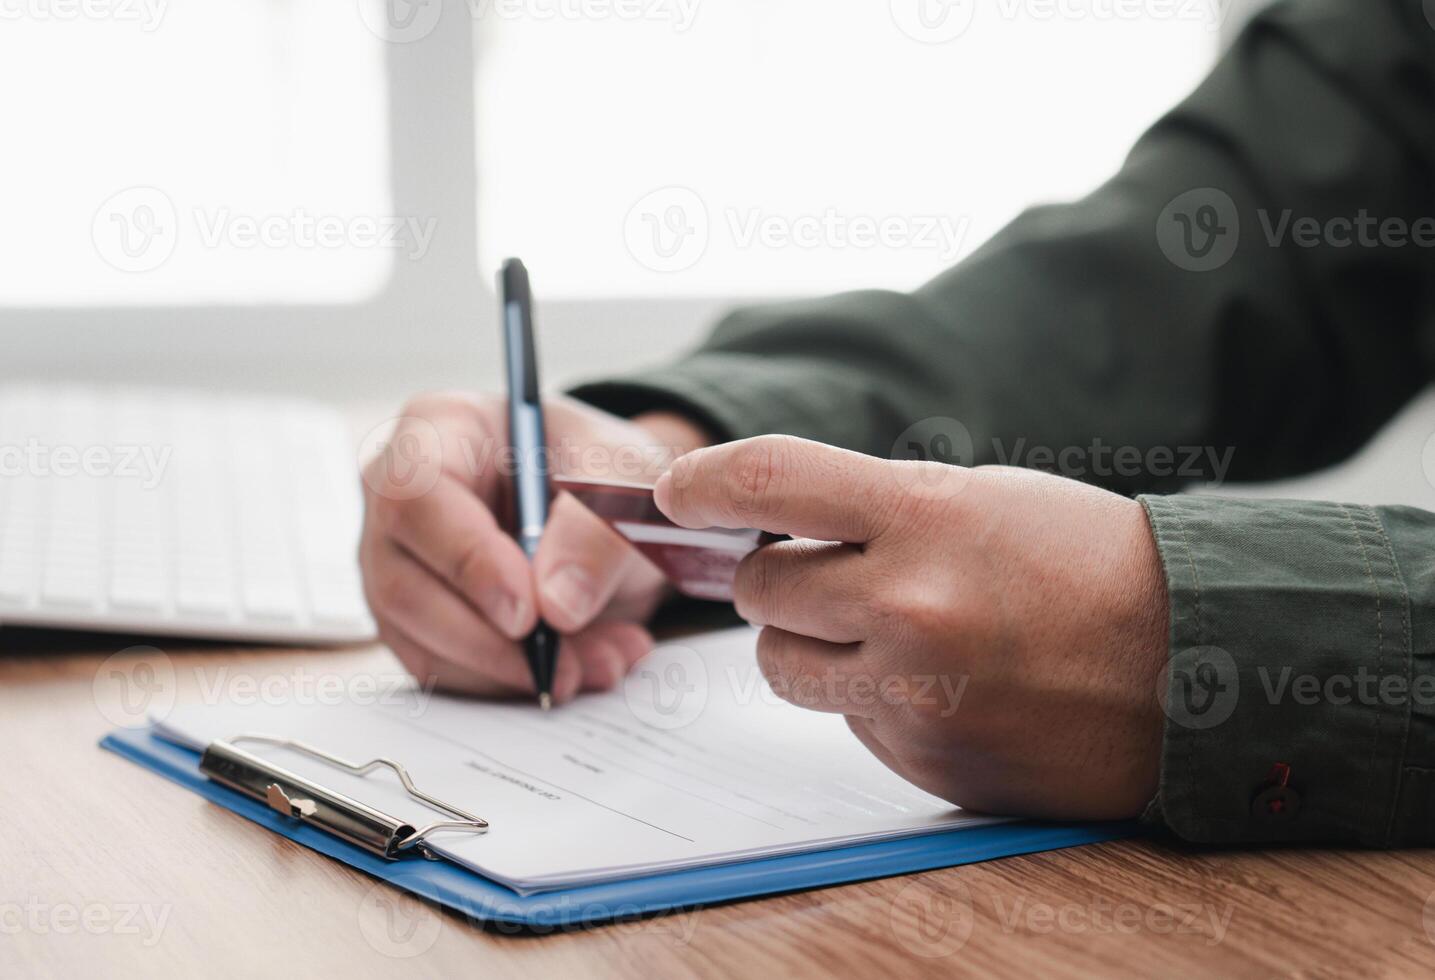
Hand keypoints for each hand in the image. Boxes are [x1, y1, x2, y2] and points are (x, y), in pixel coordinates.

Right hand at [360, 393, 708, 701]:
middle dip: (490, 642)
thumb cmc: (602, 472)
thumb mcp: (624, 480)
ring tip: (596, 663)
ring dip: (509, 673)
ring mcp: (397, 562)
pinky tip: (579, 667)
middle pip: (402, 583)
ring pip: (418, 641)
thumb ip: (597, 531)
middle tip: (565, 666)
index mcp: (440, 429)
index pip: (416, 496)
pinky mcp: (414, 618)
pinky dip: (511, 685)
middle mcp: (397, 497)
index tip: (528, 614)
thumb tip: (557, 606)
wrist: (609, 508)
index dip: (466, 560)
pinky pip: (441, 671)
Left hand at [653, 435, 1168, 819]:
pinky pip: (849, 717)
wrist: (1196, 664)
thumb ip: (876, 512)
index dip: (703, 480)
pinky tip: (945, 682)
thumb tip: (772, 530)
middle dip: (775, 577)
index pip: (770, 479)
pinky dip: (872, 697)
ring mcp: (913, 693)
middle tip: (821, 570)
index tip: (673, 490)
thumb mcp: (982, 501)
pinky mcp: (923, 756)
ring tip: (883, 629)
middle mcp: (909, 607)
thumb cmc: (1088, 562)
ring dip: (809, 643)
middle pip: (761, 590)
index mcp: (927, 517)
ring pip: (782, 665)